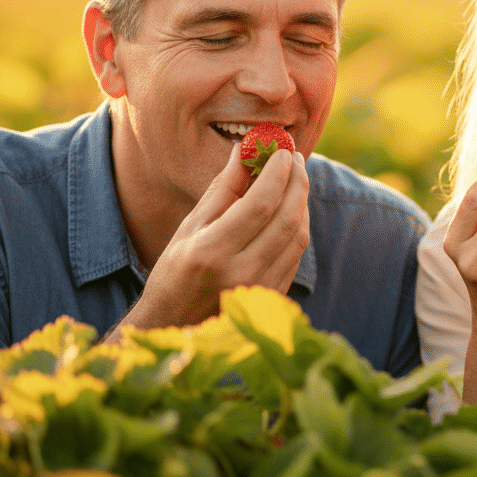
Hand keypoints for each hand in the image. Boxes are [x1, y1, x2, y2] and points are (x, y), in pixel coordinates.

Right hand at [111, 147, 310, 337]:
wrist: (175, 326)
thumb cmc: (174, 273)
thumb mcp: (190, 228)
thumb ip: (221, 189)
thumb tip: (244, 151)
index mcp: (212, 252)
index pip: (260, 204)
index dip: (276, 173)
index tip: (281, 150)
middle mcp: (241, 273)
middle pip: (287, 219)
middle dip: (296, 182)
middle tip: (294, 158)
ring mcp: (261, 289)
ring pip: (298, 237)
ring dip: (301, 203)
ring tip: (294, 179)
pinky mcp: (273, 297)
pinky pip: (295, 255)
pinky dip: (298, 226)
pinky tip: (291, 209)